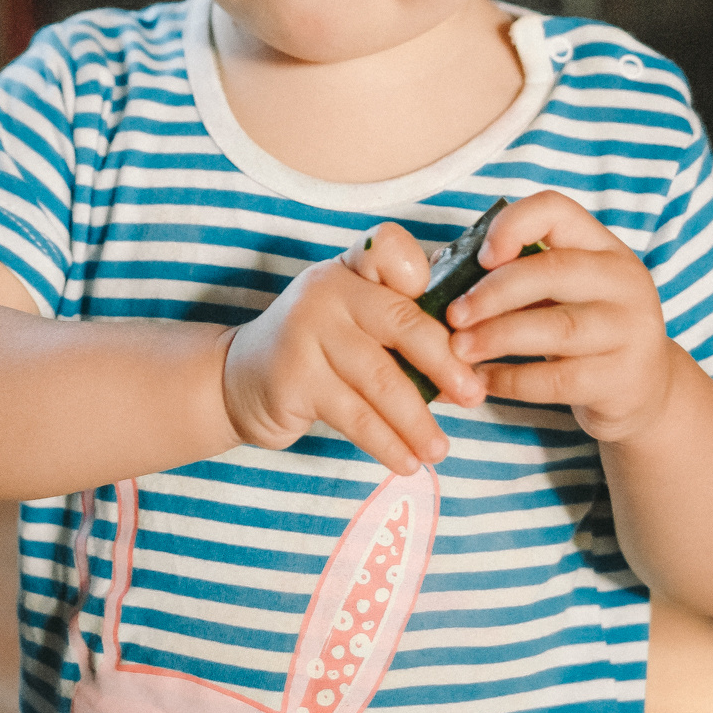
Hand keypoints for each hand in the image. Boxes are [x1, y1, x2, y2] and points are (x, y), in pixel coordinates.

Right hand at [224, 243, 482, 475]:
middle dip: (445, 363)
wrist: (239, 379)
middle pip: (401, 322)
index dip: (423, 273)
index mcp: (351, 268)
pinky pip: (354, 416)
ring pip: (380, 379)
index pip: (390, 250)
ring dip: (417, 420)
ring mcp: (306, 332)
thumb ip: (402, 325)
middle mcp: (327, 290)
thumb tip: (469, 369)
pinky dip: (387, 443)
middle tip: (473, 396)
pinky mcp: (293, 379)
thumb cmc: (319, 349)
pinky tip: (407, 462)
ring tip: (440, 449)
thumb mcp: (354, 319)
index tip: (457, 314)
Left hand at [443, 189, 678, 442]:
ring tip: (458, 350)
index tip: (481, 257)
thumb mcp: (561, 292)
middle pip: (553, 271)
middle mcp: (623, 281)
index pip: (557, 211)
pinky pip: (558, 380)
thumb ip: (512, 274)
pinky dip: (511, 380)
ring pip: (557, 328)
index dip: (513, 226)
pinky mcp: (622, 380)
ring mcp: (629, 331)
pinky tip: (483, 380)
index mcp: (602, 247)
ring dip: (497, 337)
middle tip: (453, 315)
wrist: (645, 391)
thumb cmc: (583, 331)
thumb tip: (435, 268)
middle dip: (493, 292)